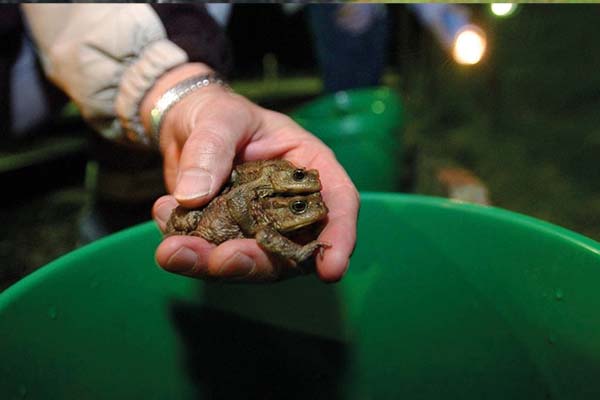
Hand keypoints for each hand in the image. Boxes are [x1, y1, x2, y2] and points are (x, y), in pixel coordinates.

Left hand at [143, 64, 358, 281]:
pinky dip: (186, 248)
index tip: (331, 270)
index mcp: (307, 169)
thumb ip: (211, 150)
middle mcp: (289, 206)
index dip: (339, 239)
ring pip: (248, 260)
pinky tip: (163, 220)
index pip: (337, 205)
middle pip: (290, 248)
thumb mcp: (220, 117)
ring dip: (211, 264)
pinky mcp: (226, 237)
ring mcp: (257, 226)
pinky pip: (210, 255)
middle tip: (221, 260)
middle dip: (256, 261)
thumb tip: (192, 195)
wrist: (184, 123)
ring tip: (172, 251)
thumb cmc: (217, 111)